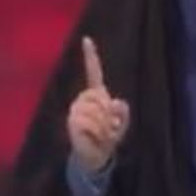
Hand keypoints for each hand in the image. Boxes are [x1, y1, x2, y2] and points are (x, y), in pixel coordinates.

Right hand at [67, 36, 129, 172]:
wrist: (95, 157)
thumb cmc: (108, 138)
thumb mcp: (120, 124)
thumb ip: (122, 112)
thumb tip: (116, 101)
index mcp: (96, 95)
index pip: (93, 72)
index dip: (90, 56)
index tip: (86, 39)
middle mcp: (83, 99)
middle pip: (101, 98)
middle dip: (110, 116)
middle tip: (109, 129)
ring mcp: (76, 110)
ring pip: (97, 112)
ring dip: (105, 127)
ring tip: (102, 136)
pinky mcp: (72, 122)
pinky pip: (90, 123)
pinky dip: (98, 133)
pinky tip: (95, 139)